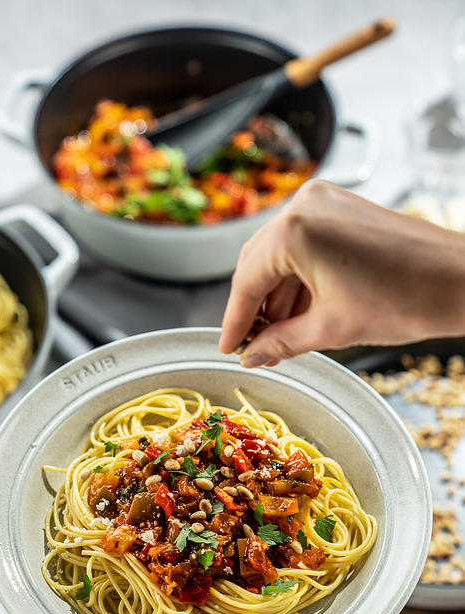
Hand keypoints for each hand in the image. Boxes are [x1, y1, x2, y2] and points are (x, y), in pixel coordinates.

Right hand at [220, 179, 464, 366]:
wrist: (460, 279)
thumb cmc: (405, 298)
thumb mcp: (331, 328)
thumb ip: (281, 342)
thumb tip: (253, 354)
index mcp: (294, 230)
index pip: (246, 281)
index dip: (235, 321)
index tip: (228, 346)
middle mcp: (303, 205)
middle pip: (258, 264)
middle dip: (256, 308)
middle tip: (252, 345)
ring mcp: (323, 202)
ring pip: (280, 256)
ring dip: (278, 297)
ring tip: (279, 338)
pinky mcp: (340, 208)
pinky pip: (303, 245)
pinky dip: (298, 279)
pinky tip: (299, 314)